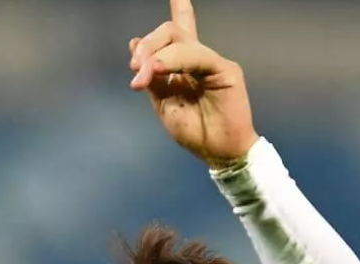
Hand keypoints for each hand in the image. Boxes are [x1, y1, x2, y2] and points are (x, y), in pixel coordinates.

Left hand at [129, 0, 258, 166]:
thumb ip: (152, 76)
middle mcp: (199, 58)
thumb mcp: (163, 102)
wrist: (218, 153)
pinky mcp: (226, 70)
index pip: (179, 29)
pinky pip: (197, 56)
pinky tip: (157, 70)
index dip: (180, 7)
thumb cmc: (195, 130)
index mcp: (184, 65)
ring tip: (142, 75)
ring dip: (155, 55)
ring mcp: (212, 62)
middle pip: (171, 31)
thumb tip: (134, 44)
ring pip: (180, 39)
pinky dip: (173, 60)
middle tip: (134, 68)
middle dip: (148, 44)